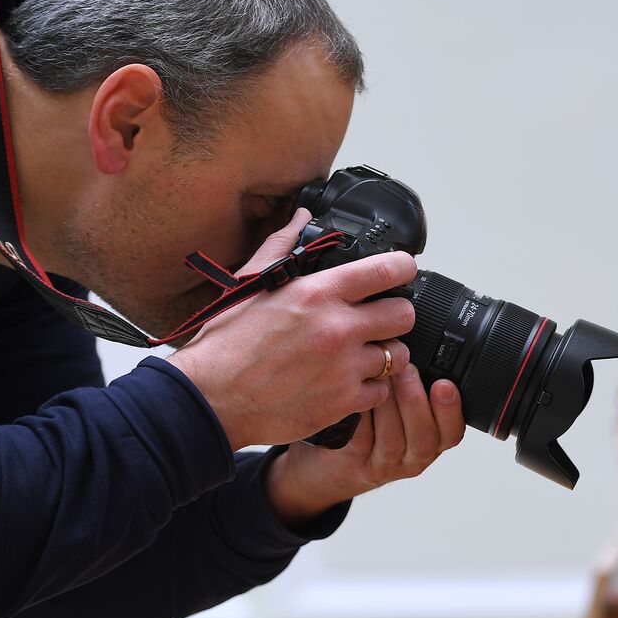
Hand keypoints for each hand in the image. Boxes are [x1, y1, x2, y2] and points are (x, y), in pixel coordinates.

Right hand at [167, 209, 418, 449]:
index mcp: (318, 293)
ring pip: (398, 356)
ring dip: (386, 354)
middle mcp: (337, 328)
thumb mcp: (251, 283)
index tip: (401, 272)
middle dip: (395, 315)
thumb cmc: (227, 342)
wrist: (212, 396)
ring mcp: (344, 367)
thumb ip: (282, 245)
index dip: (403, 268)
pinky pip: (382, 391)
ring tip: (364, 354)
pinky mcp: (343, 401)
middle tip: (380, 320)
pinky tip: (350, 382)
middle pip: (404, 314)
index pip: (387, 270)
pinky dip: (370, 388)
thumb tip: (300, 216)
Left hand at [263, 368, 465, 526]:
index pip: (452, 432)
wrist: (330, 464)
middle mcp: (412, 457)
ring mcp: (383, 464)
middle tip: (406, 369)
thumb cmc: (369, 427)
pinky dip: (359, 417)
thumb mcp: (399, 409)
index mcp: (431, 441)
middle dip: (415, 400)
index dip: (451, 410)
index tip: (444, 385)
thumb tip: (413, 345)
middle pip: (424, 437)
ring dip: (388, 406)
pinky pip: (360, 441)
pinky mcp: (355, 465)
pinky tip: (355, 396)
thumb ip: (411, 385)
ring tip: (380, 377)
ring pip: (393, 440)